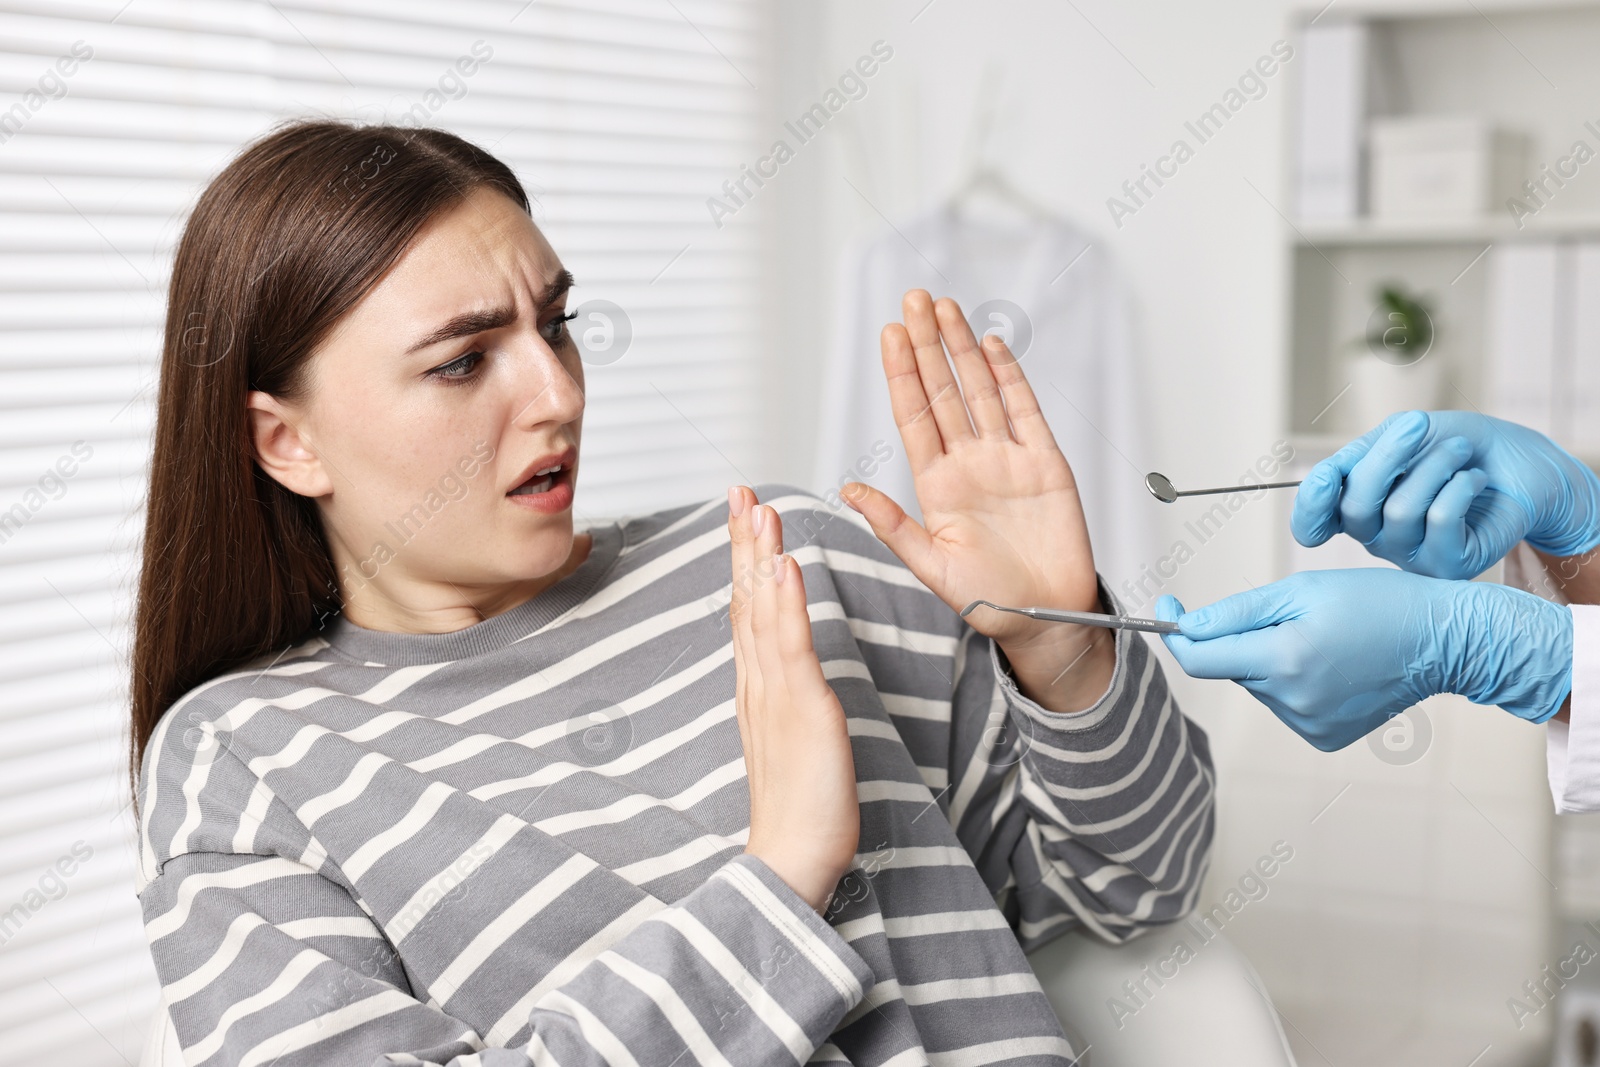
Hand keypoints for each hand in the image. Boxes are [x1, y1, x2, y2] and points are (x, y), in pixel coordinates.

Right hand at [727, 485, 859, 912]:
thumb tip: (786, 670)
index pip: (749, 611)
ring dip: (761, 556)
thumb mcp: (792, 738)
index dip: (747, 561)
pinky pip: (790, 645)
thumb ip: (785, 699)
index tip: (746, 518)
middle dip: (744, 542)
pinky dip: (786, 602)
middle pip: (747, 599)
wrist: (791, 858)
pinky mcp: (800, 708)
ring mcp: (775, 693)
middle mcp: (758, 682)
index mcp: (758, 687)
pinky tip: (784, 566)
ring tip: (759, 509)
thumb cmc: (800, 807)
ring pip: (763, 611)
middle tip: (742, 492)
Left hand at [840, 290, 1111, 711]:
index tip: (890, 333)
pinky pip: (1026, 412)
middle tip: (914, 299)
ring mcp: (1008, 460)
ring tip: (946, 308)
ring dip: (963, 349)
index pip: (914, 415)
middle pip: (944, 391)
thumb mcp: (930, 566)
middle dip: (929, 344)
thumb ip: (892, 525)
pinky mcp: (1046, 464)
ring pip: (981, 391)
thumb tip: (847, 488)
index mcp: (936, 486)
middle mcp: (969, 464)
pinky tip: (993, 346)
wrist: (1047, 619)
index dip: (902, 373)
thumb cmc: (989, 601)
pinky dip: (1010, 377)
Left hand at [1154, 569, 1572, 750]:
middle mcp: (1292, 701)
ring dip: (1268, 658)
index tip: (1167, 604)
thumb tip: (1183, 625)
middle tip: (1287, 613)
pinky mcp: (1322, 737)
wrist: (1443, 641)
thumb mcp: (1302, 589)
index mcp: (1284, 660)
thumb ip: (1236, 611)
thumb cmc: (1376, 602)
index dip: (1175, 630)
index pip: (1198, 657)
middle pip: (1230, 666)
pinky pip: (1282, 701)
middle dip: (1240, 637)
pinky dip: (1290, 680)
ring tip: (1320, 638)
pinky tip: (1330, 664)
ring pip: (1256, 683)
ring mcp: (1308, 725)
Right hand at [1292, 410, 1599, 578]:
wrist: (1524, 464)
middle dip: (1386, 457)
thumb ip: (1359, 457)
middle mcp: (1376, 538)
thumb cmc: (1460, 448)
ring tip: (1461, 452)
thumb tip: (1325, 476)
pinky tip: (1475, 480)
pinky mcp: (1449, 566)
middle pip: (1353, 508)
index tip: (1328, 477)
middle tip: (1419, 424)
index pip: (1312, 523)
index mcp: (1356, 507)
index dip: (1310, 506)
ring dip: (1436, 466)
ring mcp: (1410, 556)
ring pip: (1400, 511)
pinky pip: (1440, 521)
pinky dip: (1460, 487)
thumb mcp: (1402, 436)